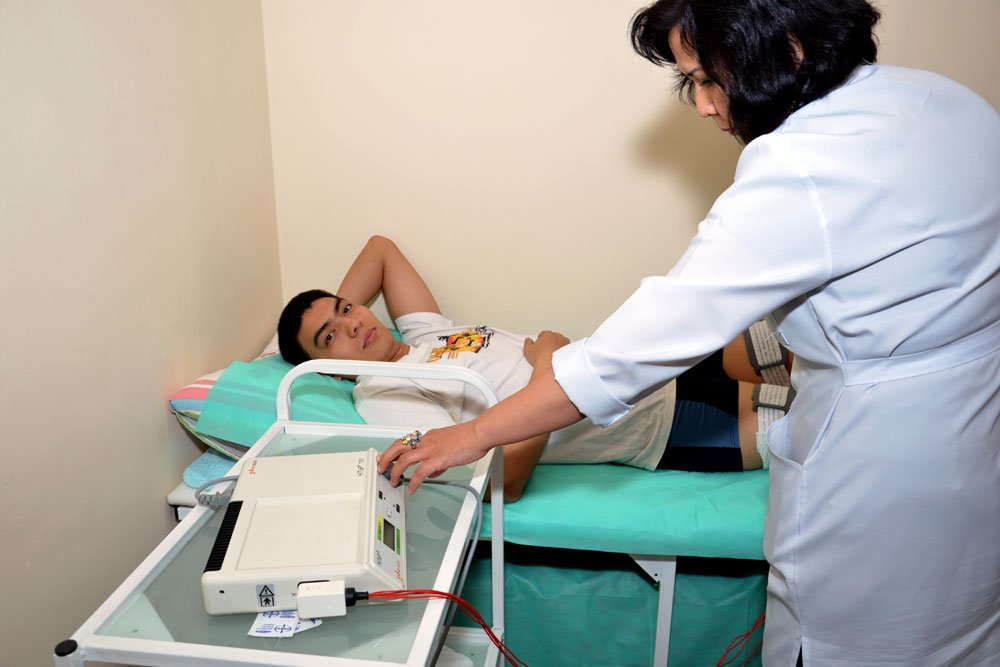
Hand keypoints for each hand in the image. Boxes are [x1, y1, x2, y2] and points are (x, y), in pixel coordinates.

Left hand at [377, 422, 492, 494]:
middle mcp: (426, 441)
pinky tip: (412, 488)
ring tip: (394, 481)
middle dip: (386, 458)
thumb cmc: (469, 438)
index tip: (385, 456)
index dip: (393, 450)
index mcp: (428, 437)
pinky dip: (414, 482)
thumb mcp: (449, 445)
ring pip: (404, 459)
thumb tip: (433, 471)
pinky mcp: (437, 459)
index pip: (405, 442)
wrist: (479, 434)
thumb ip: (438, 458)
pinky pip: (420, 473)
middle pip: (397, 447)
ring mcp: (430, 450)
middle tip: (381, 468)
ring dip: (395, 471)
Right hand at [522, 330, 569, 367]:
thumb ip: (527, 342)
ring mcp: (564, 342)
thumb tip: (528, 340)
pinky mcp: (569, 349)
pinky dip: (562, 351)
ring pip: (560, 342)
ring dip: (557, 346)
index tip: (540, 346)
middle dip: (550, 342)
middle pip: (552, 337)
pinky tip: (558, 357)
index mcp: (547, 334)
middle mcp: (557, 336)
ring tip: (552, 354)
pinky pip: (565, 348)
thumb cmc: (540, 358)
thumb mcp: (527, 350)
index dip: (541, 341)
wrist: (551, 367)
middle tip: (546, 351)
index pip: (543, 334)